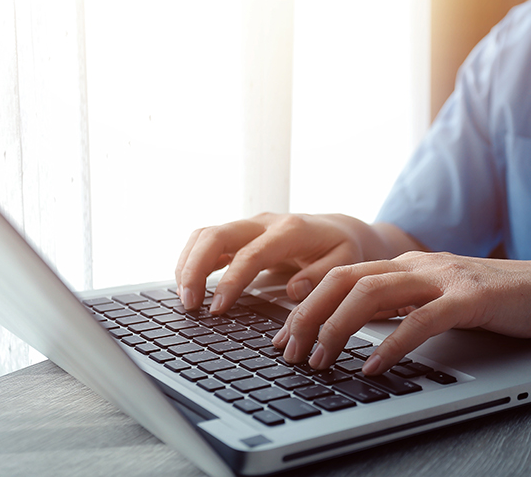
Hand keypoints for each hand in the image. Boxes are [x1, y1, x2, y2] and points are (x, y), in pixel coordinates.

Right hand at [175, 213, 377, 313]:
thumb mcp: (345, 263)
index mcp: (291, 230)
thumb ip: (322, 276)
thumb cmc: (343, 248)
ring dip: (188, 264)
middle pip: (216, 235)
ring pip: (206, 235)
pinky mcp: (241, 235)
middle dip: (195, 268)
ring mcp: (250, 226)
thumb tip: (295, 291)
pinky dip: (193, 261)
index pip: (251, 254)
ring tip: (185, 298)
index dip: (231, 281)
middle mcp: (265, 223)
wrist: (341, 229)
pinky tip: (189, 285)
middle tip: (190, 304)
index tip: (218, 308)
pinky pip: (208, 242)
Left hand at [271, 252, 530, 374]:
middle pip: (345, 280)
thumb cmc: (500, 299)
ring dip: (338, 329)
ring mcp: (444, 278)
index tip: (285, 336)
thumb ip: (405, 304)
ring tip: (321, 361)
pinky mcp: (470, 298)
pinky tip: (374, 367)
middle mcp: (420, 264)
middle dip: (308, 316)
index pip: (342, 276)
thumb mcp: (441, 298)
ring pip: (372, 295)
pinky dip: (392, 344)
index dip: (306, 304)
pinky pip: (421, 320)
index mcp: (409, 264)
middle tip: (288, 352)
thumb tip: (362, 328)